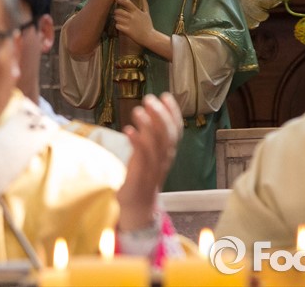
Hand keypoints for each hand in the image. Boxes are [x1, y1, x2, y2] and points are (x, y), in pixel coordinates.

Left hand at [114, 0, 153, 46]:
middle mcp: (132, 16)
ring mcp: (129, 24)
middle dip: (116, 12)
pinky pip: (117, 26)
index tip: (118, 0)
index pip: (127, 2)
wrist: (149, 37)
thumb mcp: (147, 14)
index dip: (121, 0)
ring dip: (116, 19)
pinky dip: (117, 26)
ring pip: (117, 18)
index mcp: (136, 11)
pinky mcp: (127, 31)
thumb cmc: (148, 25)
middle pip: (118, 11)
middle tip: (117, 14)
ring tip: (119, 20)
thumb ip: (145, 4)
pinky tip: (120, 26)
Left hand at [117, 93, 182, 230]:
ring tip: (138, 110)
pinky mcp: (140, 178)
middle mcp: (164, 160)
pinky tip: (128, 130)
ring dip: (148, 125)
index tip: (166, 96)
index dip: (173, 112)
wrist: (137, 207)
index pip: (176, 130)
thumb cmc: (140, 176)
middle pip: (168, 135)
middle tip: (149, 99)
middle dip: (161, 114)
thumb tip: (147, 112)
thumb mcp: (149, 154)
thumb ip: (150, 136)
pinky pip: (142, 158)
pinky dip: (137, 142)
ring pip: (156, 145)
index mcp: (168, 153)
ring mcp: (153, 170)